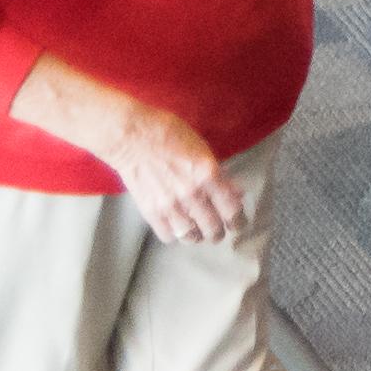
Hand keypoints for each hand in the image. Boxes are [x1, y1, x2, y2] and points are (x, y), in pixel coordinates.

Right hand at [96, 96, 258, 245]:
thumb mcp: (202, 148)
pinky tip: (176, 227)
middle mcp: (192, 194)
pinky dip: (175, 235)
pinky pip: (168, 236)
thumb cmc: (170, 134)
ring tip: (198, 232)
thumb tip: (235, 192)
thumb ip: (219, 173)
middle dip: (219, 233)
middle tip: (218, 231)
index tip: (238, 223)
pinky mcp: (151, 212)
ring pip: (191, 237)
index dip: (238, 221)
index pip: (231, 210)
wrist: (132, 137)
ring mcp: (170, 205)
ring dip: (198, 236)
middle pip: (213, 229)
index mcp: (208, 174)